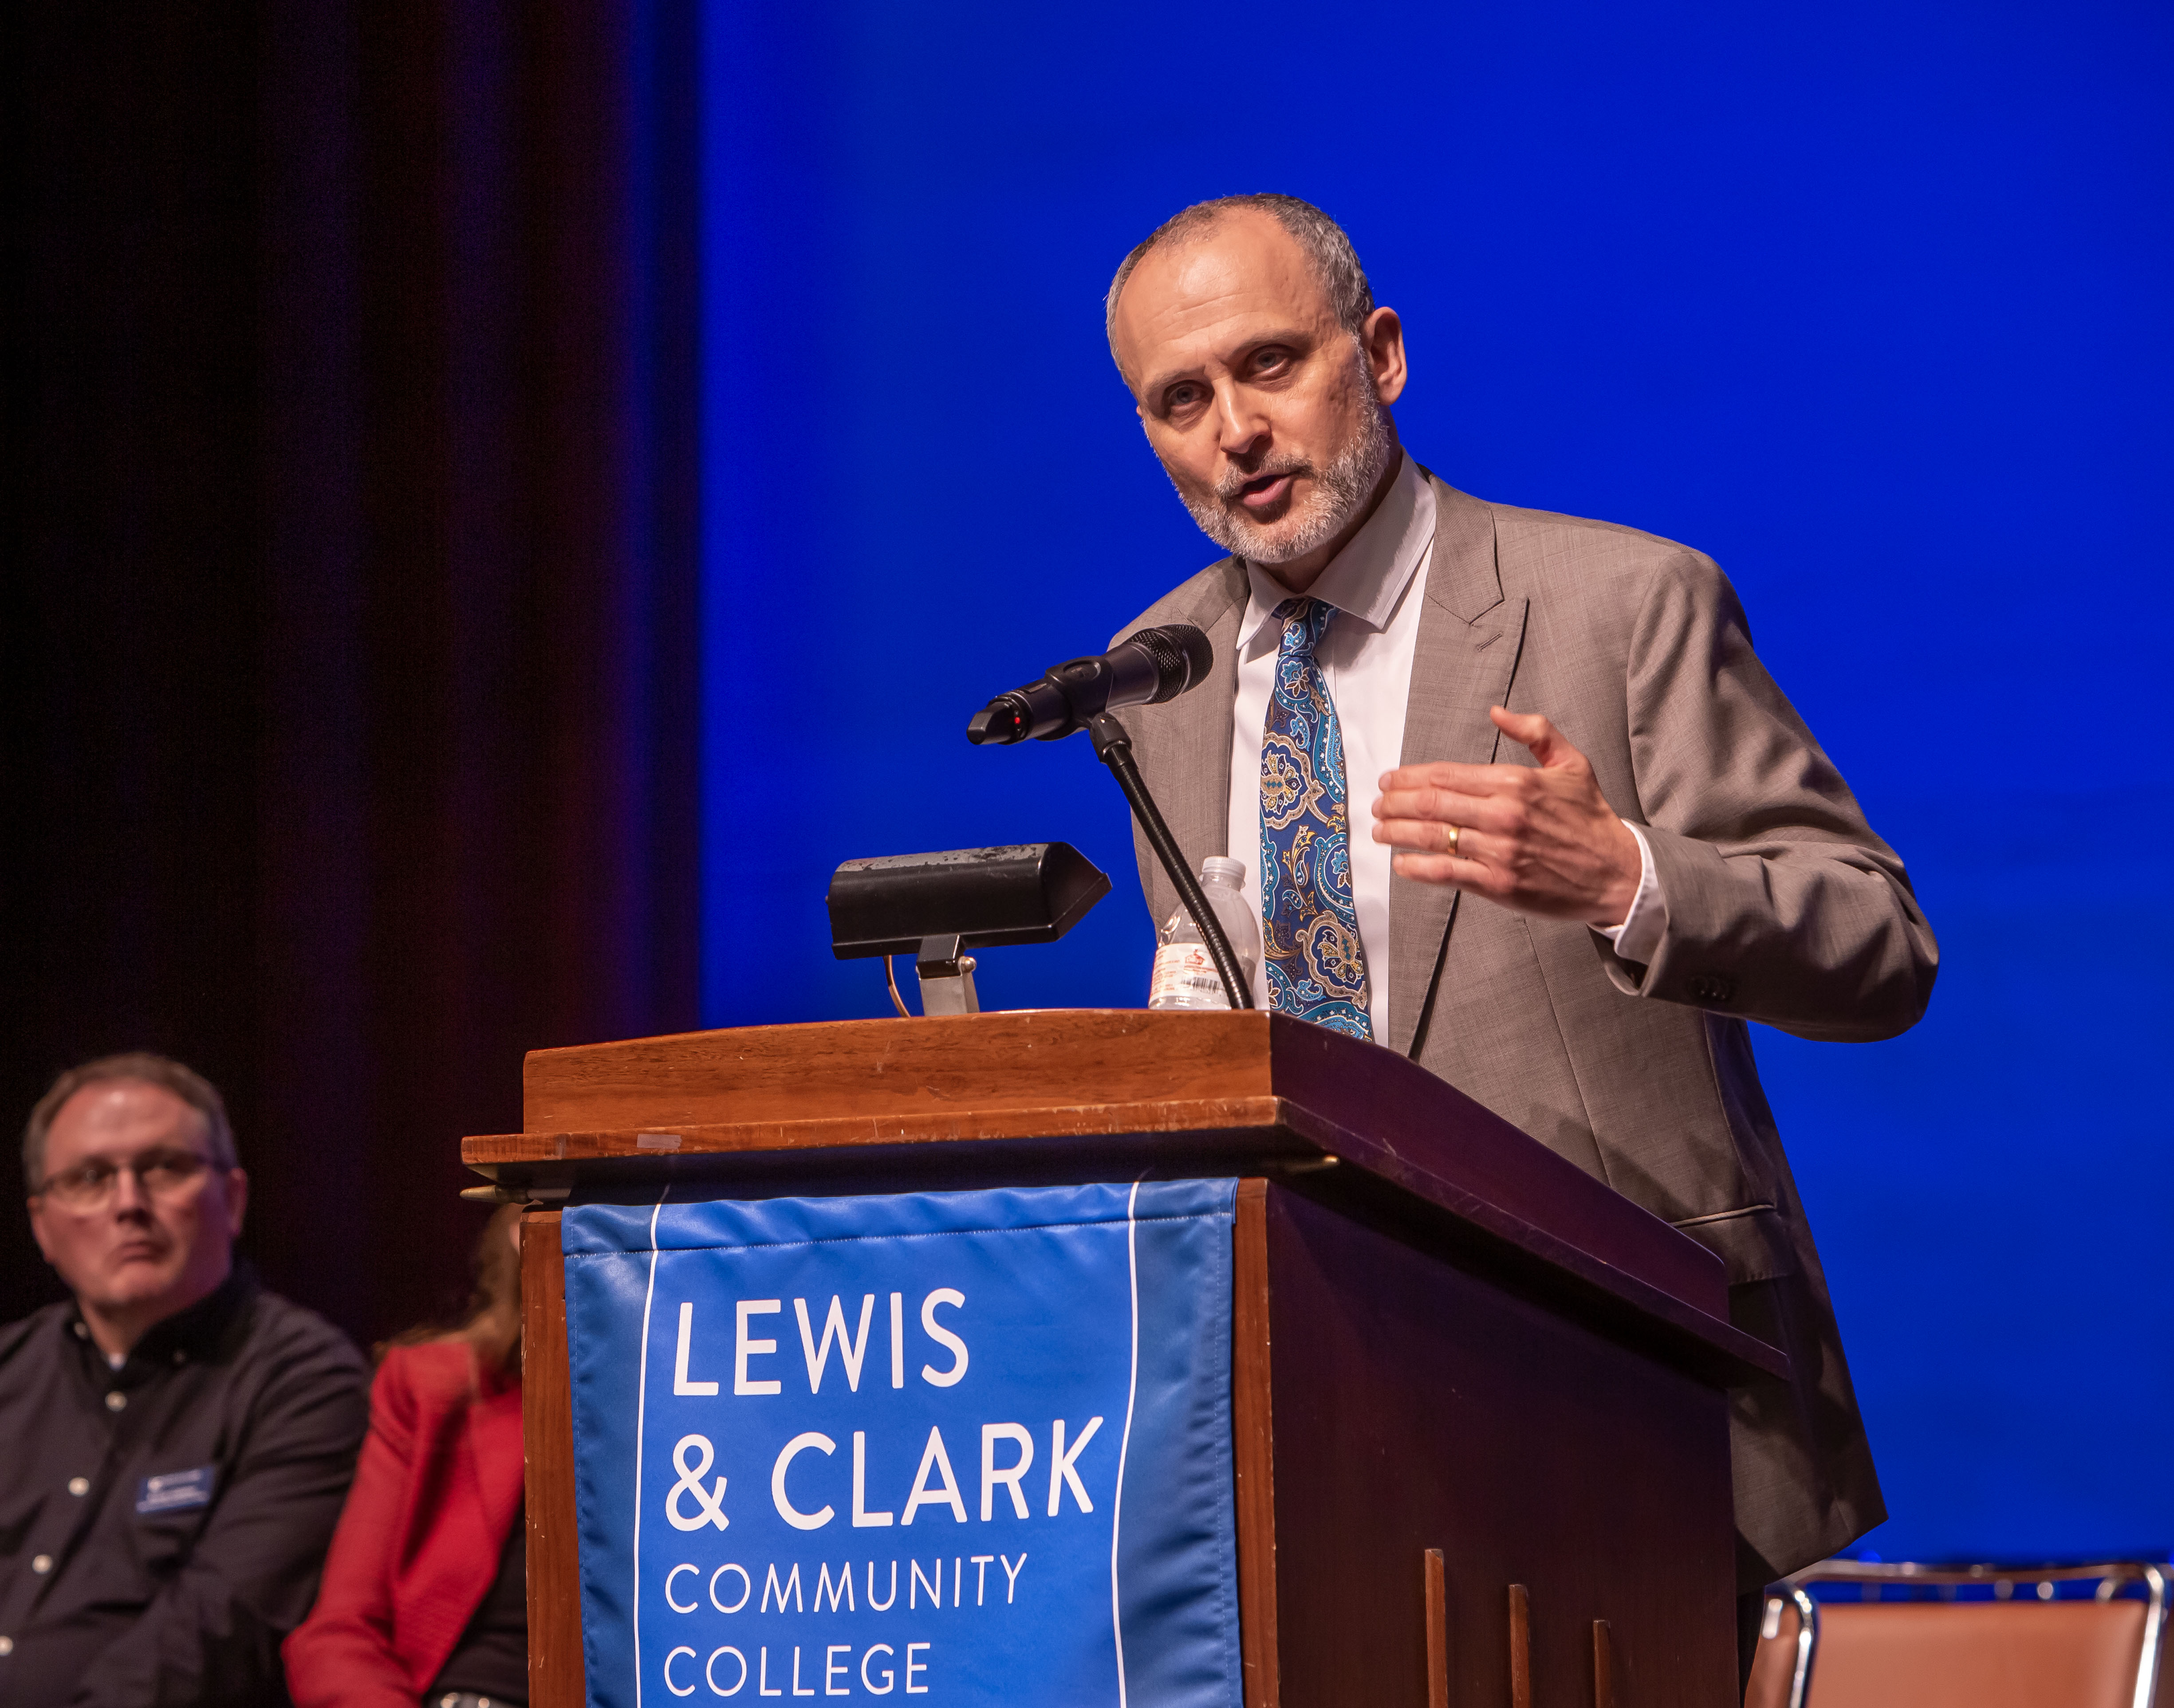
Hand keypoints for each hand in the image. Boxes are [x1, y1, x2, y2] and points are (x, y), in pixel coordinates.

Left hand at [1371, 707, 1642, 926]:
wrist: (1616, 872)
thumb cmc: (1590, 818)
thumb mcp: (1571, 764)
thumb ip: (1535, 732)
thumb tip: (1497, 712)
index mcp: (1515, 782)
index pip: (1446, 775)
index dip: (1410, 777)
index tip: (1389, 780)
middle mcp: (1503, 815)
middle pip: (1431, 804)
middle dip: (1395, 803)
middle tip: (1378, 804)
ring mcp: (1499, 852)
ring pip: (1433, 837)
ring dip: (1397, 833)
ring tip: (1379, 830)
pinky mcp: (1499, 885)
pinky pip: (1447, 873)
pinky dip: (1418, 868)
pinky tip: (1401, 863)